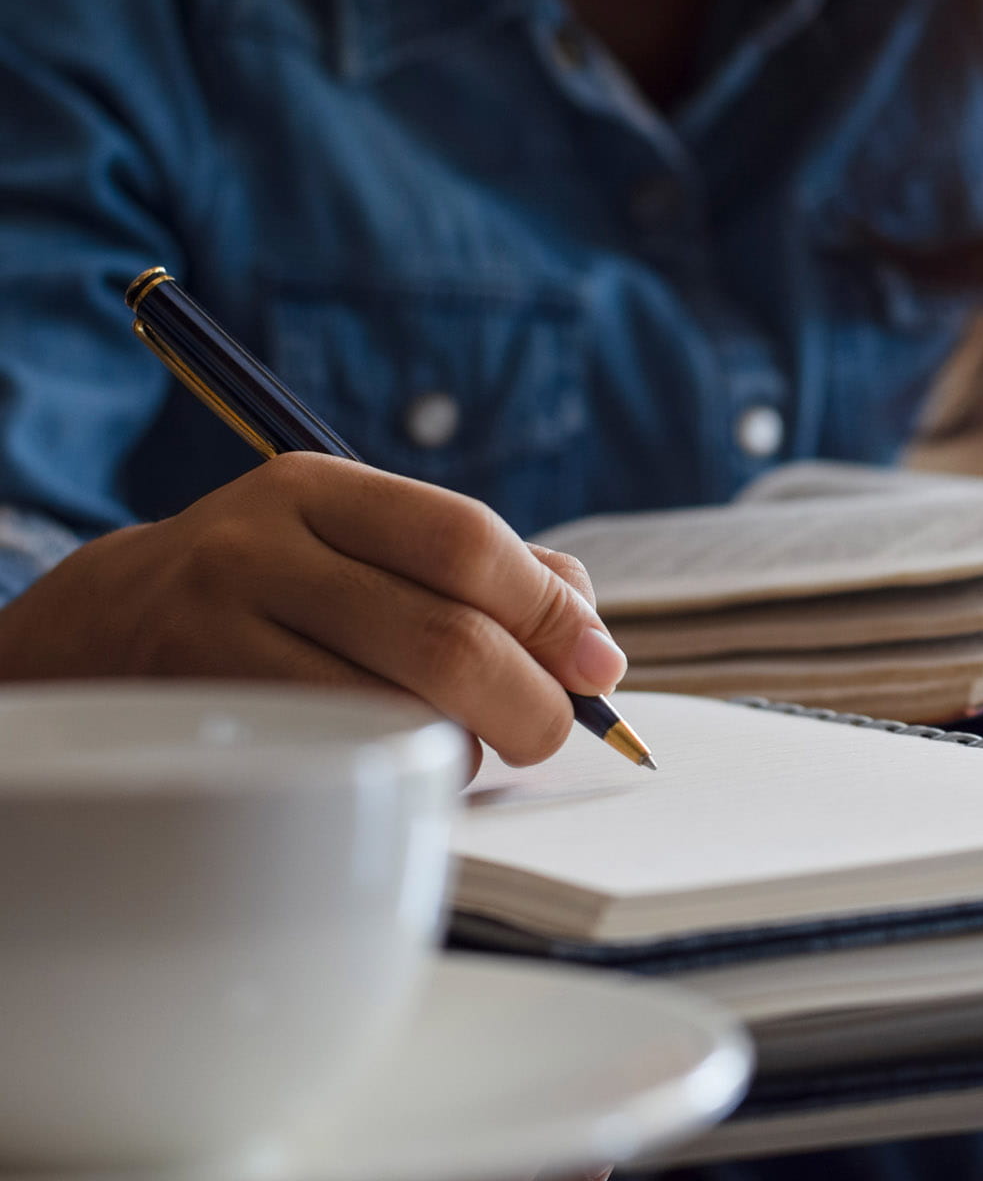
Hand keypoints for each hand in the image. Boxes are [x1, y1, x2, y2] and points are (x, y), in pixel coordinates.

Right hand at [0, 453, 626, 765]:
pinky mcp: (196, 723)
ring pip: (397, 714)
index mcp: (317, 490)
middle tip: (556, 730)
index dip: (550, 611)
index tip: (600, 665)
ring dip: (467, 742)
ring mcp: (215, 638)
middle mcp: (257, 551)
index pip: (465, 541)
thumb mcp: (358, 543)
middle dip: (532, 699)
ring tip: (471, 739)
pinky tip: (406, 761)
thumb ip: (482, 571)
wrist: (103, 633)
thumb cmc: (278, 592)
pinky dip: (404, 771)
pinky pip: (341, 763)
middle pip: (444, 639)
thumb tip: (592, 640)